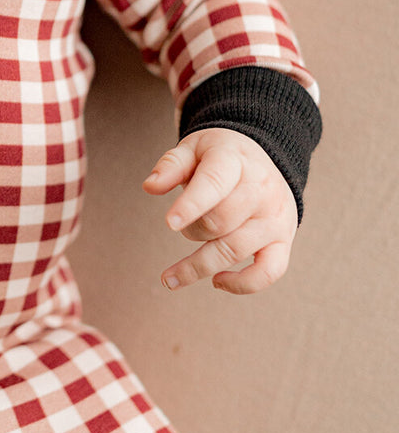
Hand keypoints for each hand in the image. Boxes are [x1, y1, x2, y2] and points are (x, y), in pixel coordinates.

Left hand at [142, 128, 297, 295]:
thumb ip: (171, 165)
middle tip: (181, 225)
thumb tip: (150, 187)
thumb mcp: (193, 148)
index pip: (214, 184)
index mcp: (235, 161)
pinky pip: (269, 272)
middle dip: (190, 230)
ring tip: (170, 277)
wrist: (265, 157)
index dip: (191, 205)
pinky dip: (242, 284)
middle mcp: (261, 190)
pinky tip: (216, 281)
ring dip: (198, 267)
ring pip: (235, 250)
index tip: (170, 223)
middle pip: (219, 222)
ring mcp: (275, 218)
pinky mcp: (283, 241)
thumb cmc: (221, 155)